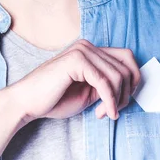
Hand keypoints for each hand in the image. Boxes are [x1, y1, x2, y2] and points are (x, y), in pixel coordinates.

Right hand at [4, 39, 140, 125]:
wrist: (27, 102)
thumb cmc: (54, 99)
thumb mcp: (88, 91)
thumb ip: (106, 85)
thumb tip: (128, 88)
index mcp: (90, 50)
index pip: (126, 58)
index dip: (132, 80)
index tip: (121, 101)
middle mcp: (87, 46)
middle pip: (126, 67)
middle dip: (125, 93)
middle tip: (113, 110)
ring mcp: (81, 51)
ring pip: (118, 75)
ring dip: (116, 99)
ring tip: (105, 113)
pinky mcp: (76, 61)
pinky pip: (104, 82)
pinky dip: (109, 100)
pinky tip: (104, 112)